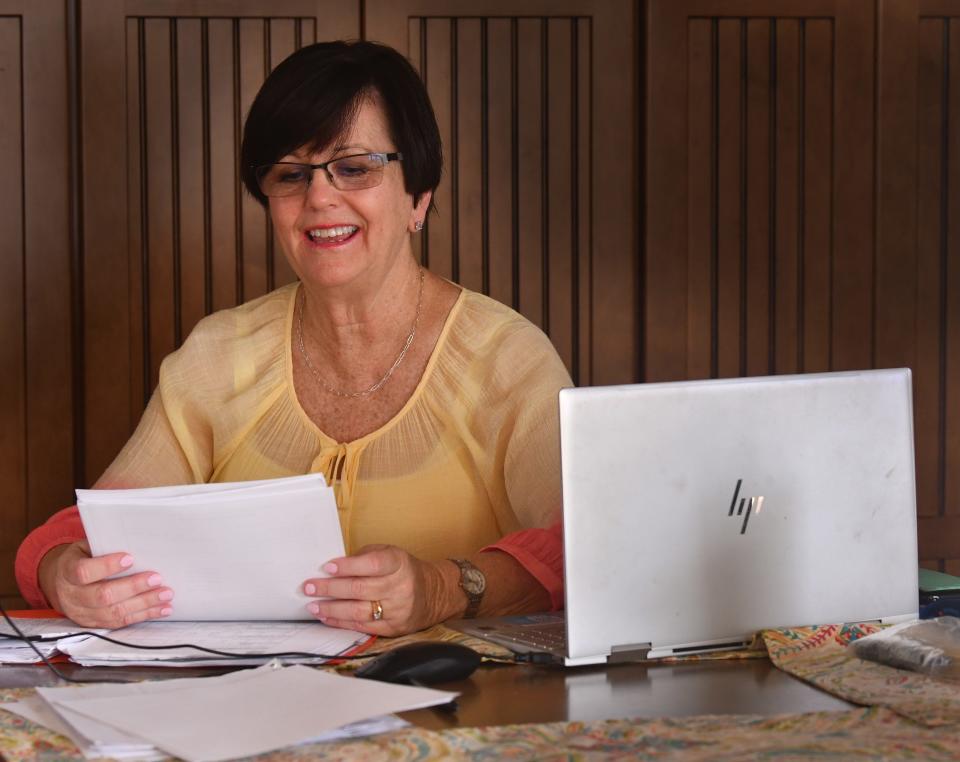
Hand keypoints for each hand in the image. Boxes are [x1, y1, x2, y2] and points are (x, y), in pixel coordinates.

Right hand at [38, 541, 174, 627]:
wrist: (60, 582)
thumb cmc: (82, 559)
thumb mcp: (86, 547)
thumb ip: (105, 546)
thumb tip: (138, 542)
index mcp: (67, 571)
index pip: (83, 572)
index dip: (107, 566)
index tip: (130, 558)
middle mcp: (72, 596)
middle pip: (102, 595)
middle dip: (133, 587)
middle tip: (156, 578)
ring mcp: (82, 613)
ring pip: (114, 612)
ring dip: (143, 604)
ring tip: (165, 595)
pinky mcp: (95, 624)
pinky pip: (121, 622)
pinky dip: (144, 615)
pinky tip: (162, 609)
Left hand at [302, 544, 456, 635]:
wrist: (434, 593)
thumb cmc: (404, 570)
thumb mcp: (390, 554)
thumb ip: (364, 558)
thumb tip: (332, 568)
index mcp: (399, 563)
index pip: (372, 564)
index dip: (348, 566)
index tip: (327, 567)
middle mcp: (400, 587)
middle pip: (360, 589)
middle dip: (330, 588)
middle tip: (309, 587)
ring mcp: (397, 609)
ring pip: (358, 611)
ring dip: (331, 609)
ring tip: (313, 606)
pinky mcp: (393, 628)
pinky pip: (362, 627)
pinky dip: (341, 622)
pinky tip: (327, 617)